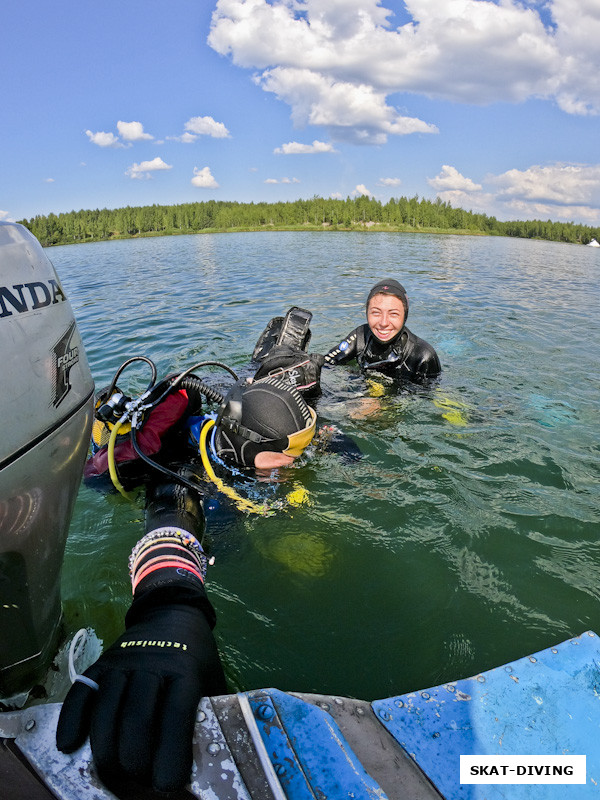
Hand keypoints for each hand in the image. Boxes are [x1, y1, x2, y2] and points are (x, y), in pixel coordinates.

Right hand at [56, 590, 225, 792]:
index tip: (167, 783)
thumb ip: (208, 713)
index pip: (175, 716)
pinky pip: (81, 694)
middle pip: (136, 719)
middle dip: (135, 762)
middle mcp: (152, 665)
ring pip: (106, 711)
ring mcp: (122, 663)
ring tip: (114, 772)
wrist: (173, 612)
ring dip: (106, 751)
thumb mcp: (212, 678)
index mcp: (185, 671)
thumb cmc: (196, 654)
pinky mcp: (100, 663)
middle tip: (139, 780)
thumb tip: (206, 762)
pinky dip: (71, 721)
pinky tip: (70, 746)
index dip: (170, 755)